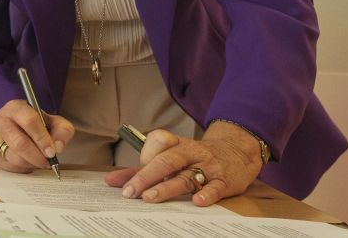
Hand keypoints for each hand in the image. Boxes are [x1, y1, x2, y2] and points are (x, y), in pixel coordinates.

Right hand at [0, 99, 73, 172]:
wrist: (15, 126)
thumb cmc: (35, 124)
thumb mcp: (52, 121)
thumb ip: (62, 130)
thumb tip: (58, 147)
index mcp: (16, 107)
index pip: (29, 121)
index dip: (42, 138)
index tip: (52, 152)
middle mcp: (0, 120)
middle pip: (19, 142)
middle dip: (37, 156)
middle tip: (48, 162)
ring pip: (13, 157)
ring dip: (31, 164)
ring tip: (40, 162)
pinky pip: (9, 166)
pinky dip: (23, 168)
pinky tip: (30, 163)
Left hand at [104, 121, 263, 205]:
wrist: (236, 150)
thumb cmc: (196, 156)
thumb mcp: (171, 156)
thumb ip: (141, 168)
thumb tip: (110, 181)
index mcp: (175, 144)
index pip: (155, 145)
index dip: (140, 160)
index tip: (124, 181)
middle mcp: (190, 153)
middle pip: (166, 161)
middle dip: (146, 176)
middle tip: (130, 192)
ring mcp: (207, 166)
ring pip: (186, 176)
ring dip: (168, 187)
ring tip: (150, 197)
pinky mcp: (224, 180)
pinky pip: (215, 186)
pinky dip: (206, 194)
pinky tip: (197, 202)